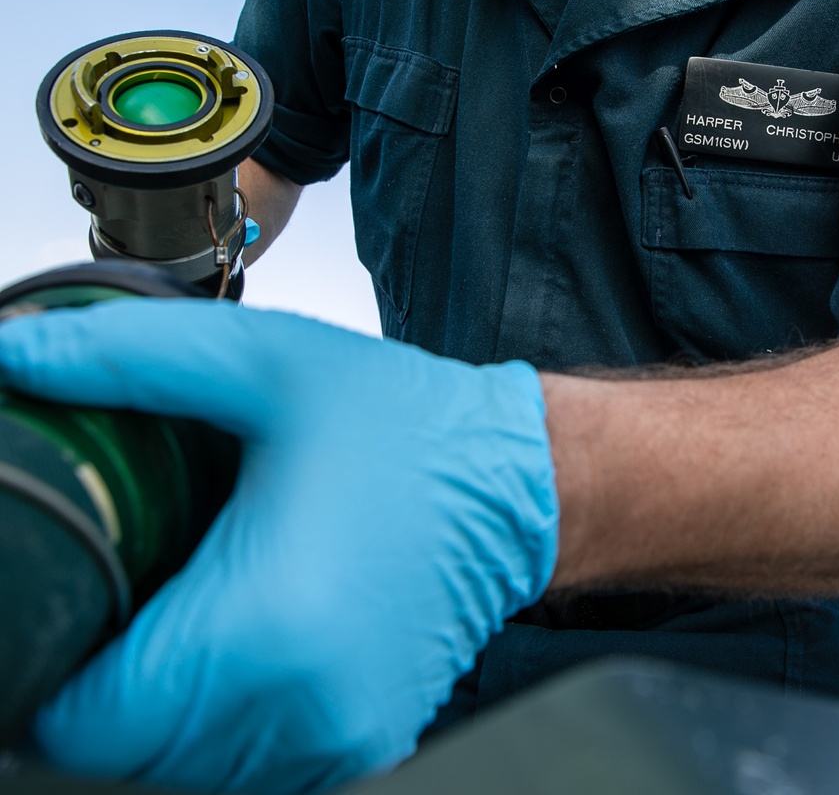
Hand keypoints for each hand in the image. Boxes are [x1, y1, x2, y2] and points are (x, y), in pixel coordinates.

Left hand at [0, 301, 557, 791]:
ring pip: (185, 767)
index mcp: (266, 626)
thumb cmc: (405, 428)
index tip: (62, 596)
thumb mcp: (264, 364)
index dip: (48, 666)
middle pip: (129, 750)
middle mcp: (302, 711)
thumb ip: (128, 359)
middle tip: (121, 587)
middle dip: (102, 680)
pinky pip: (248, 766)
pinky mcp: (361, 750)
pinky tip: (237, 636)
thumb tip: (20, 355)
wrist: (518, 480)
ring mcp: (336, 744)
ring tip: (182, 607)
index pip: (86, 720)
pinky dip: (219, 720)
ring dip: (159, 705)